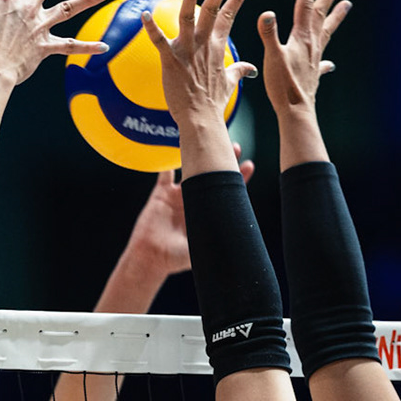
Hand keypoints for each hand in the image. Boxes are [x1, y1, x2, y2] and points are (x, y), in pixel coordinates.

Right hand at [126, 144, 255, 278]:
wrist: (151, 258)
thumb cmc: (177, 259)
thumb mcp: (203, 249)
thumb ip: (217, 240)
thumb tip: (241, 243)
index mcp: (208, 212)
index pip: (227, 190)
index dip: (239, 178)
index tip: (249, 165)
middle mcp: (195, 199)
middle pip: (212, 174)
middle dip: (223, 159)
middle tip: (234, 146)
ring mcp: (178, 195)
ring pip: (191, 168)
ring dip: (199, 154)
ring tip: (209, 141)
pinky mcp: (161, 193)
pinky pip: (165, 173)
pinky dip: (168, 161)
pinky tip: (176, 146)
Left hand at [144, 0, 259, 127]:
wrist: (201, 119)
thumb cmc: (213, 103)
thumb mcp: (230, 83)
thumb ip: (239, 70)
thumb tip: (251, 68)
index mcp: (217, 46)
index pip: (229, 16)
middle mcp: (204, 44)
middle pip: (213, 10)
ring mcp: (187, 51)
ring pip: (188, 17)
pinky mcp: (170, 60)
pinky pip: (158, 41)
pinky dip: (151, 28)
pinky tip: (144, 14)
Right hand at [258, 0, 351, 114]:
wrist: (296, 111)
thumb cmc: (283, 85)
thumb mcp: (272, 57)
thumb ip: (269, 34)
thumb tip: (266, 13)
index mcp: (301, 37)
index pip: (306, 5)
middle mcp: (312, 44)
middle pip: (321, 13)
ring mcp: (315, 58)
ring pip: (327, 31)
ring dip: (336, 16)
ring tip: (346, 5)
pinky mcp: (314, 73)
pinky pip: (323, 61)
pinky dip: (327, 59)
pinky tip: (331, 63)